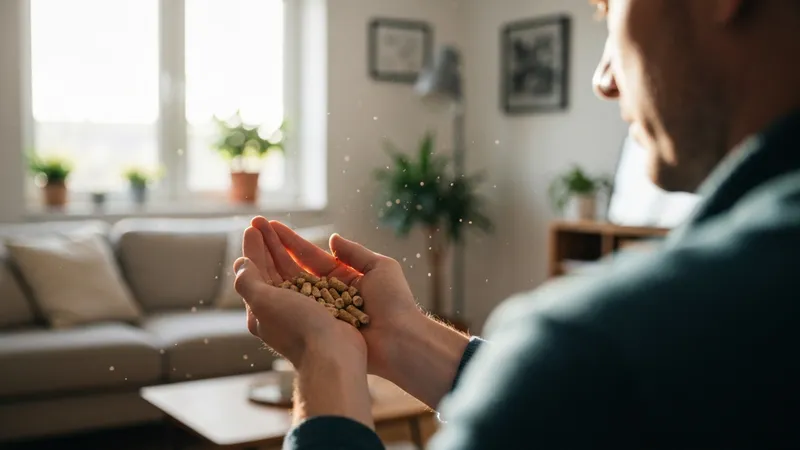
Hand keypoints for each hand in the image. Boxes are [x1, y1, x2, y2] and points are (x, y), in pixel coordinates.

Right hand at [252, 218, 424, 377]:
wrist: (400, 340)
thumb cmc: (395, 304)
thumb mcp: (380, 268)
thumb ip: (355, 253)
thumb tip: (332, 239)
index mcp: (343, 276)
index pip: (309, 255)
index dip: (289, 240)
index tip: (270, 226)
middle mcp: (328, 292)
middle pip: (293, 266)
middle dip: (272, 247)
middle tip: (252, 228)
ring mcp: (319, 309)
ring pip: (288, 284)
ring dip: (268, 265)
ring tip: (248, 246)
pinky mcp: (316, 325)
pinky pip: (293, 306)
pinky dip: (275, 293)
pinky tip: (257, 279)